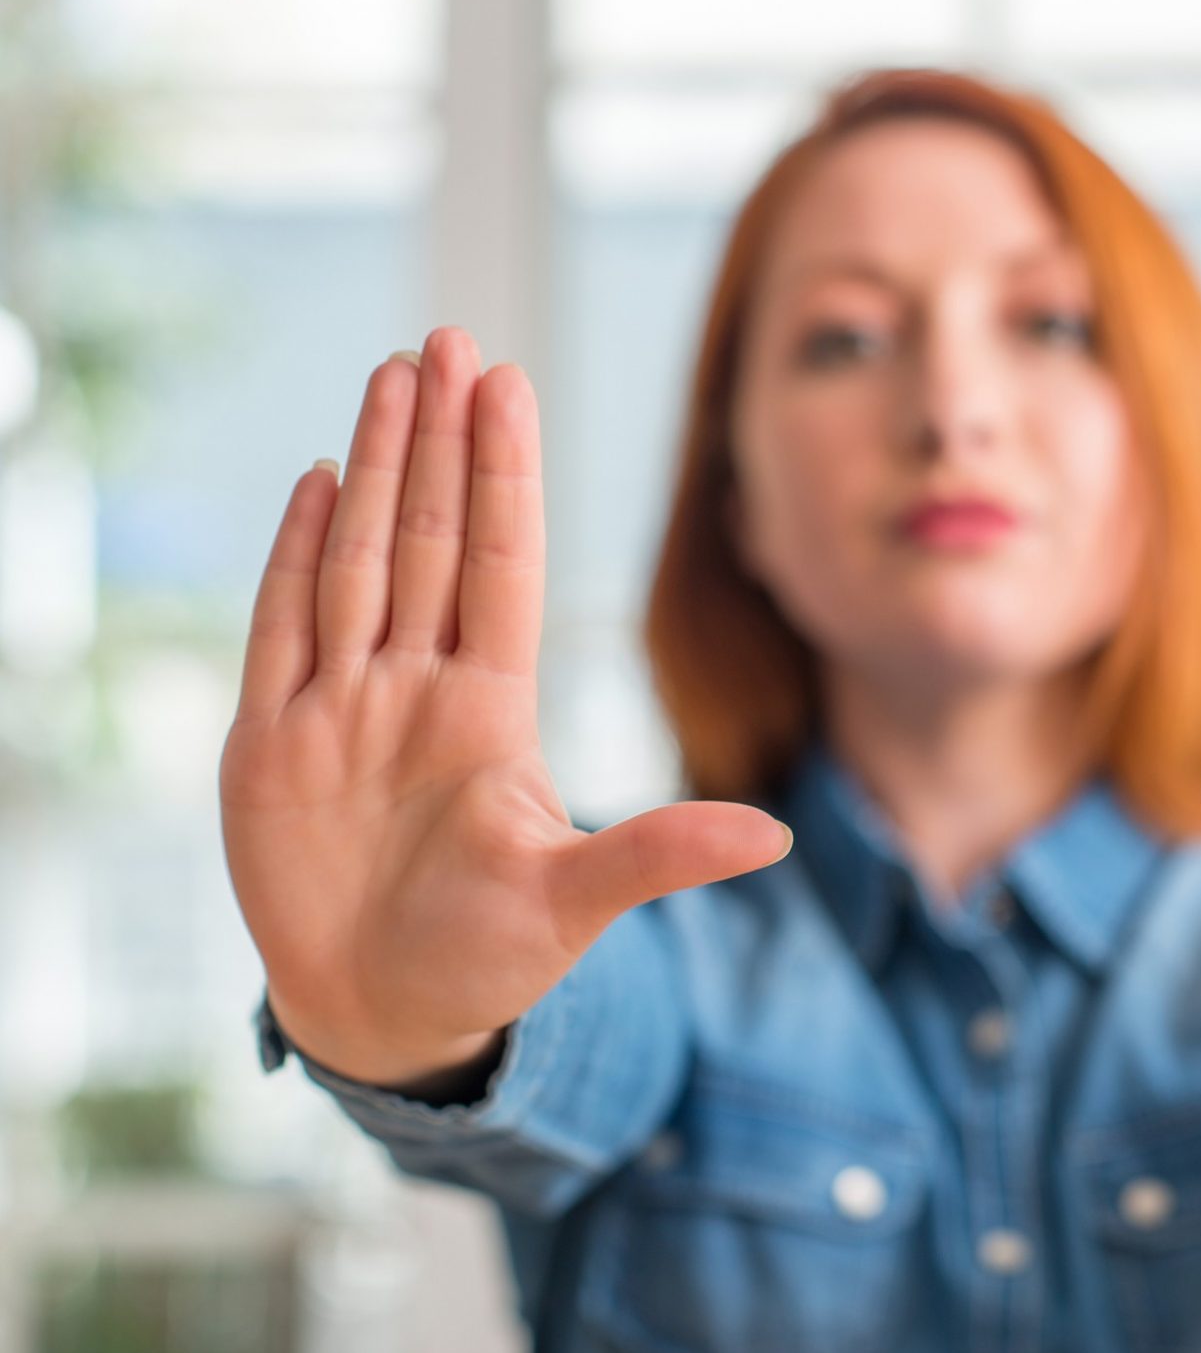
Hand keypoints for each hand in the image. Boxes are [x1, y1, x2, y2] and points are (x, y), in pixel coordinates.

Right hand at [220, 327, 790, 1092]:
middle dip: (437, 439)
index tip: (510, 385)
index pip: (501, 564)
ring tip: (391, 375)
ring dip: (373, 468)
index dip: (503, 475)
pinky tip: (316, 478)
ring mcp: (341, 706)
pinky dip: (292, 555)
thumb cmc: (486, 959)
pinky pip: (281, 627)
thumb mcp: (575, 903)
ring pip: (358, 559)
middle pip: (429, 538)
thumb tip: (778, 837)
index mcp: (491, 709)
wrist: (384, 1015)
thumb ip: (660, 856)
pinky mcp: (269, 743)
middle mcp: (417, 687)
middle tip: (450, 337)